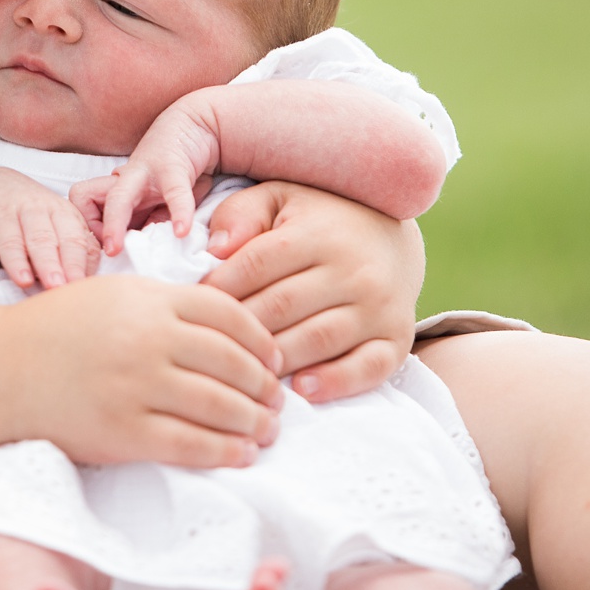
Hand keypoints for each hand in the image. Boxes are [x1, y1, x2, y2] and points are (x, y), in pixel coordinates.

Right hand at [0, 167, 99, 289]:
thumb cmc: (30, 218)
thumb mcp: (54, 229)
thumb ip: (69, 254)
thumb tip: (84, 292)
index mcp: (72, 218)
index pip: (88, 245)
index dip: (91, 269)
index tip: (95, 293)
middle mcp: (54, 211)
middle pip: (69, 240)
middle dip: (75, 266)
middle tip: (79, 291)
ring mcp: (27, 211)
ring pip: (41, 239)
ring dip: (49, 264)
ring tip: (55, 287)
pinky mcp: (0, 216)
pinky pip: (10, 240)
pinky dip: (16, 261)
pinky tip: (23, 279)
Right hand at [0, 273, 285, 467]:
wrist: (2, 369)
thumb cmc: (60, 328)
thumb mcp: (116, 293)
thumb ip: (168, 302)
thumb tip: (230, 324)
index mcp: (150, 299)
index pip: (228, 314)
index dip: (260, 339)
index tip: (273, 357)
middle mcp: (148, 339)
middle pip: (232, 362)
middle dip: (264, 386)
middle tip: (275, 400)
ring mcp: (136, 387)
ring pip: (219, 406)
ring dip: (253, 422)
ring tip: (265, 430)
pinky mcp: (123, 431)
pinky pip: (190, 445)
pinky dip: (224, 453)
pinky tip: (240, 454)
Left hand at [71, 90, 223, 252]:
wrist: (196, 126)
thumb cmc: (177, 171)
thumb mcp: (163, 204)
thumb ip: (153, 227)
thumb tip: (143, 254)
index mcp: (117, 190)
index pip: (83, 206)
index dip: (89, 230)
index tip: (104, 253)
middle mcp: (123, 180)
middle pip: (83, 197)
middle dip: (84, 229)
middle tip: (95, 258)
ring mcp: (144, 172)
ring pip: (117, 198)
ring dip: (113, 224)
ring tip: (116, 250)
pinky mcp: (171, 166)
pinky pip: (173, 192)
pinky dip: (179, 213)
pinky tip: (182, 231)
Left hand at [200, 182, 423, 400]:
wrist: (391, 239)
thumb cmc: (319, 221)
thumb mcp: (280, 199)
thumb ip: (242, 214)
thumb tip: (216, 249)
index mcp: (318, 233)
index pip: (258, 264)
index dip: (221, 288)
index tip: (193, 306)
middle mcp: (353, 269)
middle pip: (284, 306)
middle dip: (242, 329)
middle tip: (209, 348)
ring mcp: (378, 306)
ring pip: (319, 339)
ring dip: (278, 360)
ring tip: (246, 373)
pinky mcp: (396, 337)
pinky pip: (368, 366)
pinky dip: (336, 382)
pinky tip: (303, 390)